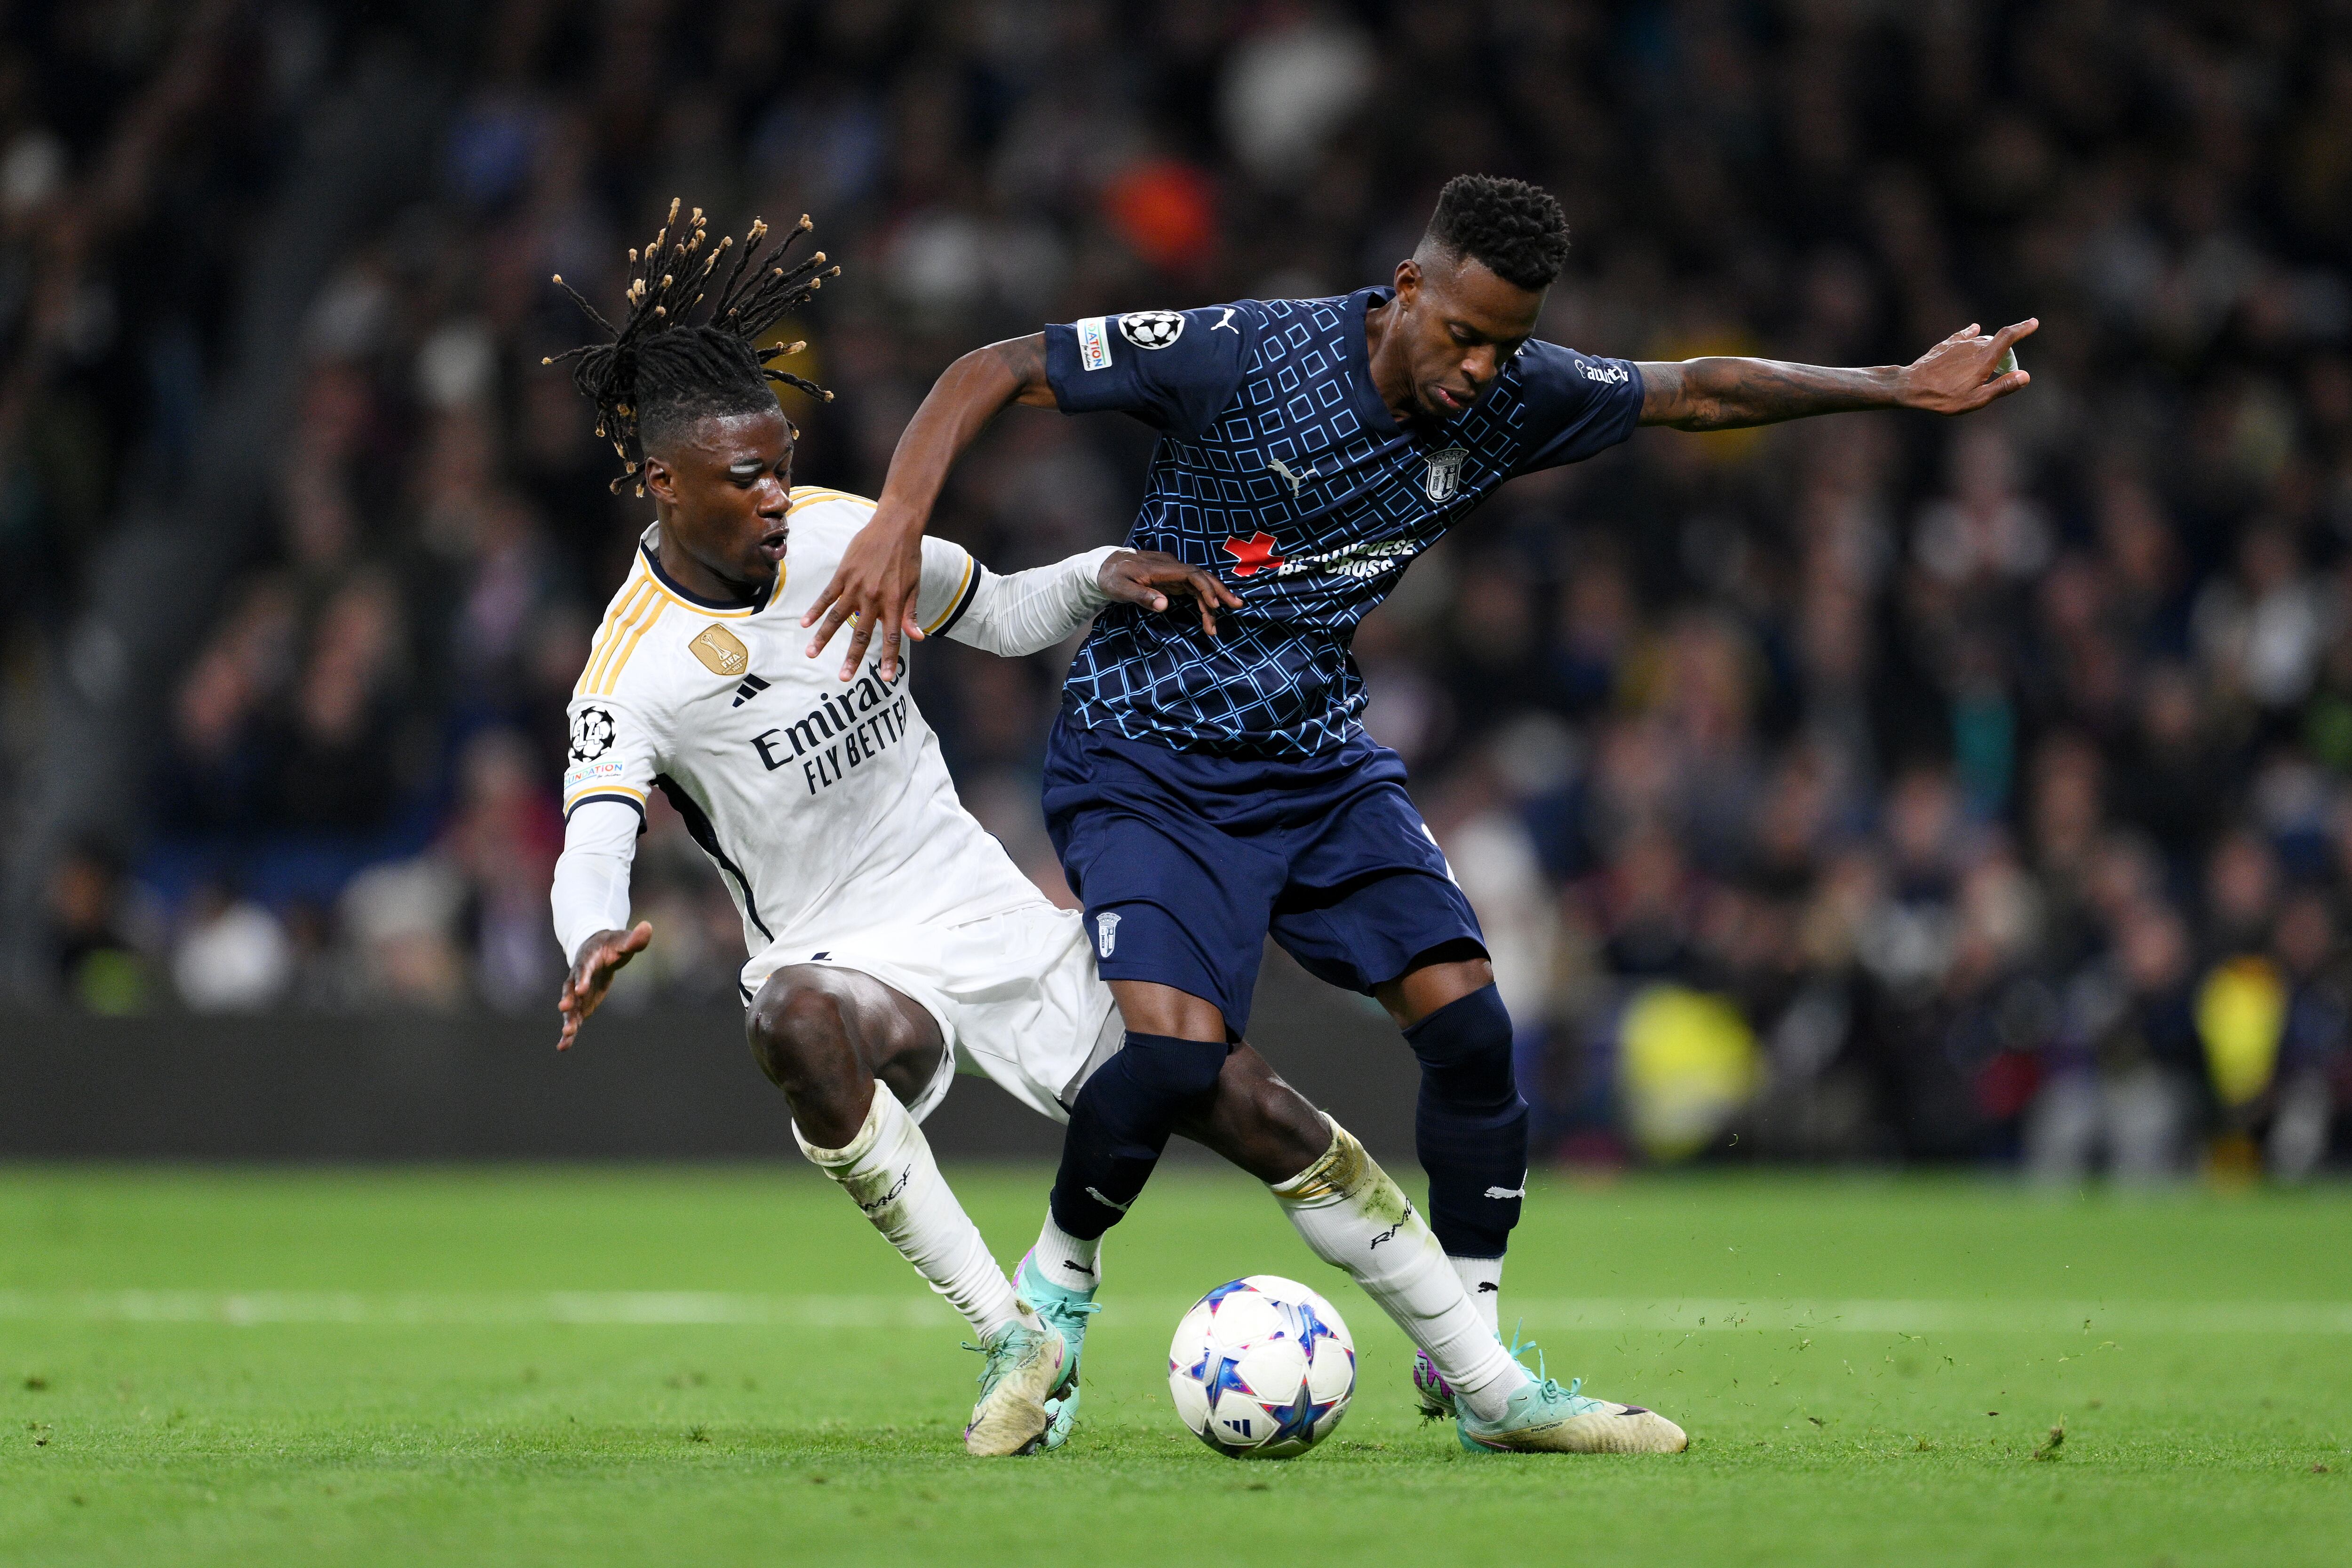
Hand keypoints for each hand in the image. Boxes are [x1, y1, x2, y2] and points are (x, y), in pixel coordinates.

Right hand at [556, 921, 651, 1050]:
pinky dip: (568, 1032)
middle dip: (568, 999)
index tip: (580, 990)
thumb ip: (635, 938)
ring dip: (568, 1020)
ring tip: (566, 1035)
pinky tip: (563, 1047)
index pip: (584, 969)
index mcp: (587, 959)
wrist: (598, 949)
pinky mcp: (581, 1004)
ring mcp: (577, 993)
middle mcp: (577, 977)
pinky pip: (574, 1018)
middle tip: (564, 1009)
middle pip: (570, 989)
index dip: (582, 978)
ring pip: (570, 1008)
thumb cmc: (612, 944)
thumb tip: (648, 927)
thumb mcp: (624, 940)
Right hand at [801, 509, 924, 682]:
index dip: (888, 658)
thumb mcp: (915, 586)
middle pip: (861, 634)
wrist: (895, 527)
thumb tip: (917, 638)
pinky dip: (815, 610)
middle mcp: (874, 598)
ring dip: (823, 637)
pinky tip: (804, 624)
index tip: (885, 678)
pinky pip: (826, 596)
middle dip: (852, 657)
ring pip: (837, 617)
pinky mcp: (843, 574)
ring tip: (811, 654)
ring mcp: (855, 586)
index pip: (892, 637)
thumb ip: (911, 613)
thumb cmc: (908, 557)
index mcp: (895, 603)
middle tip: (844, 677)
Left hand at [1097, 550, 1243, 635]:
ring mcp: (1172, 573)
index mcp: (1161, 567)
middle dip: (1219, 592)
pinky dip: (1200, 601)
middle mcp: (1171, 567)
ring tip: (1215, 626)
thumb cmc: (1111, 577)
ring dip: (1210, 602)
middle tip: (1236, 606)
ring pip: (1198, 584)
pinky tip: (1207, 614)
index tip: (1214, 605)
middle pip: (1201, 577)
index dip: (1205, 588)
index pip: (1191, 574)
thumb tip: (1164, 605)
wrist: (1103, 566)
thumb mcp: (1120, 588)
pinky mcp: (1171, 580)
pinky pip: (1191, 589)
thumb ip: (1142, 596)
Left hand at [1899, 319, 2037, 414]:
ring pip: (1980, 340)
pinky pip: (1964, 336)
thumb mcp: (1976, 399)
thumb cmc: (1944, 397)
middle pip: (1996, 341)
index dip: (2023, 328)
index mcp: (1984, 358)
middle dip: (2004, 351)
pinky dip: (1972, 334)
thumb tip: (2025, 376)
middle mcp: (1973, 346)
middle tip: (2003, 370)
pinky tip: (1974, 330)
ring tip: (1984, 365)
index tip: (2034, 322)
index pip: (2008, 336)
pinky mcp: (1945, 345)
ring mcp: (1958, 344)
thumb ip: (2002, 387)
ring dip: (1987, 348)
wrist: (1911, 387)